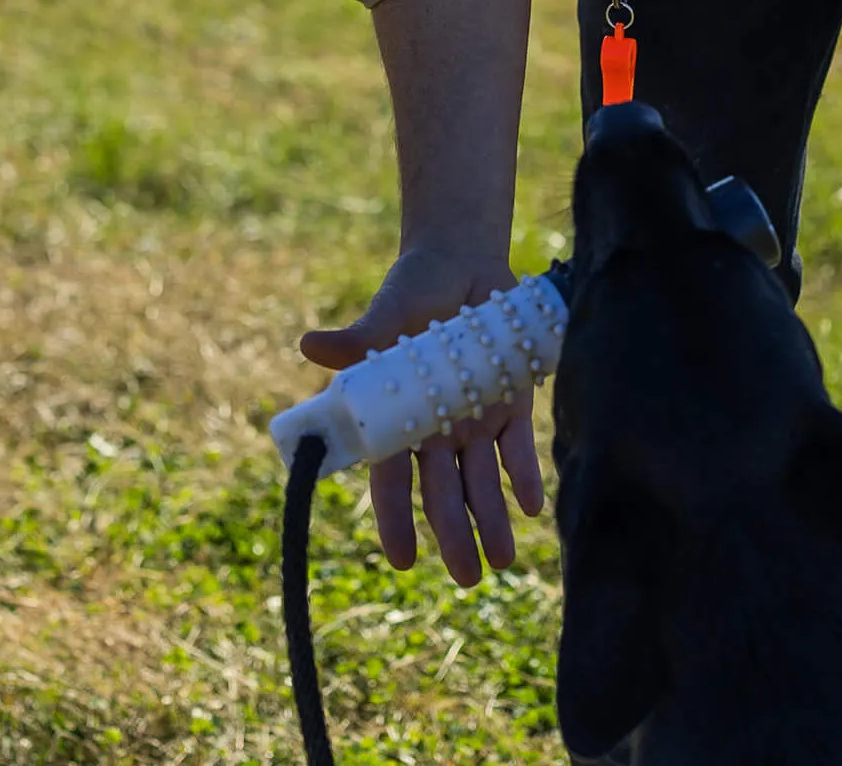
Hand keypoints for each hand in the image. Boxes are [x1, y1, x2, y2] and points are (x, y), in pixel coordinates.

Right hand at [300, 247, 544, 584]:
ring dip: (492, 520)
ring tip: (501, 562)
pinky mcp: (511, 400)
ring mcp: (474, 418)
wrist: (463, 261)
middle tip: (467, 580)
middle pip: (443, 493)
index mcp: (398, 417)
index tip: (402, 559)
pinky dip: (524, 475)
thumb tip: (309, 346)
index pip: (391, 481)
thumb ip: (356, 340)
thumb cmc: (412, 290)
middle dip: (454, 536)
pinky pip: (517, 446)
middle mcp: (436, 429)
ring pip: (482, 481)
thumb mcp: (386, 315)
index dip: (395, 519)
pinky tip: (532, 507)